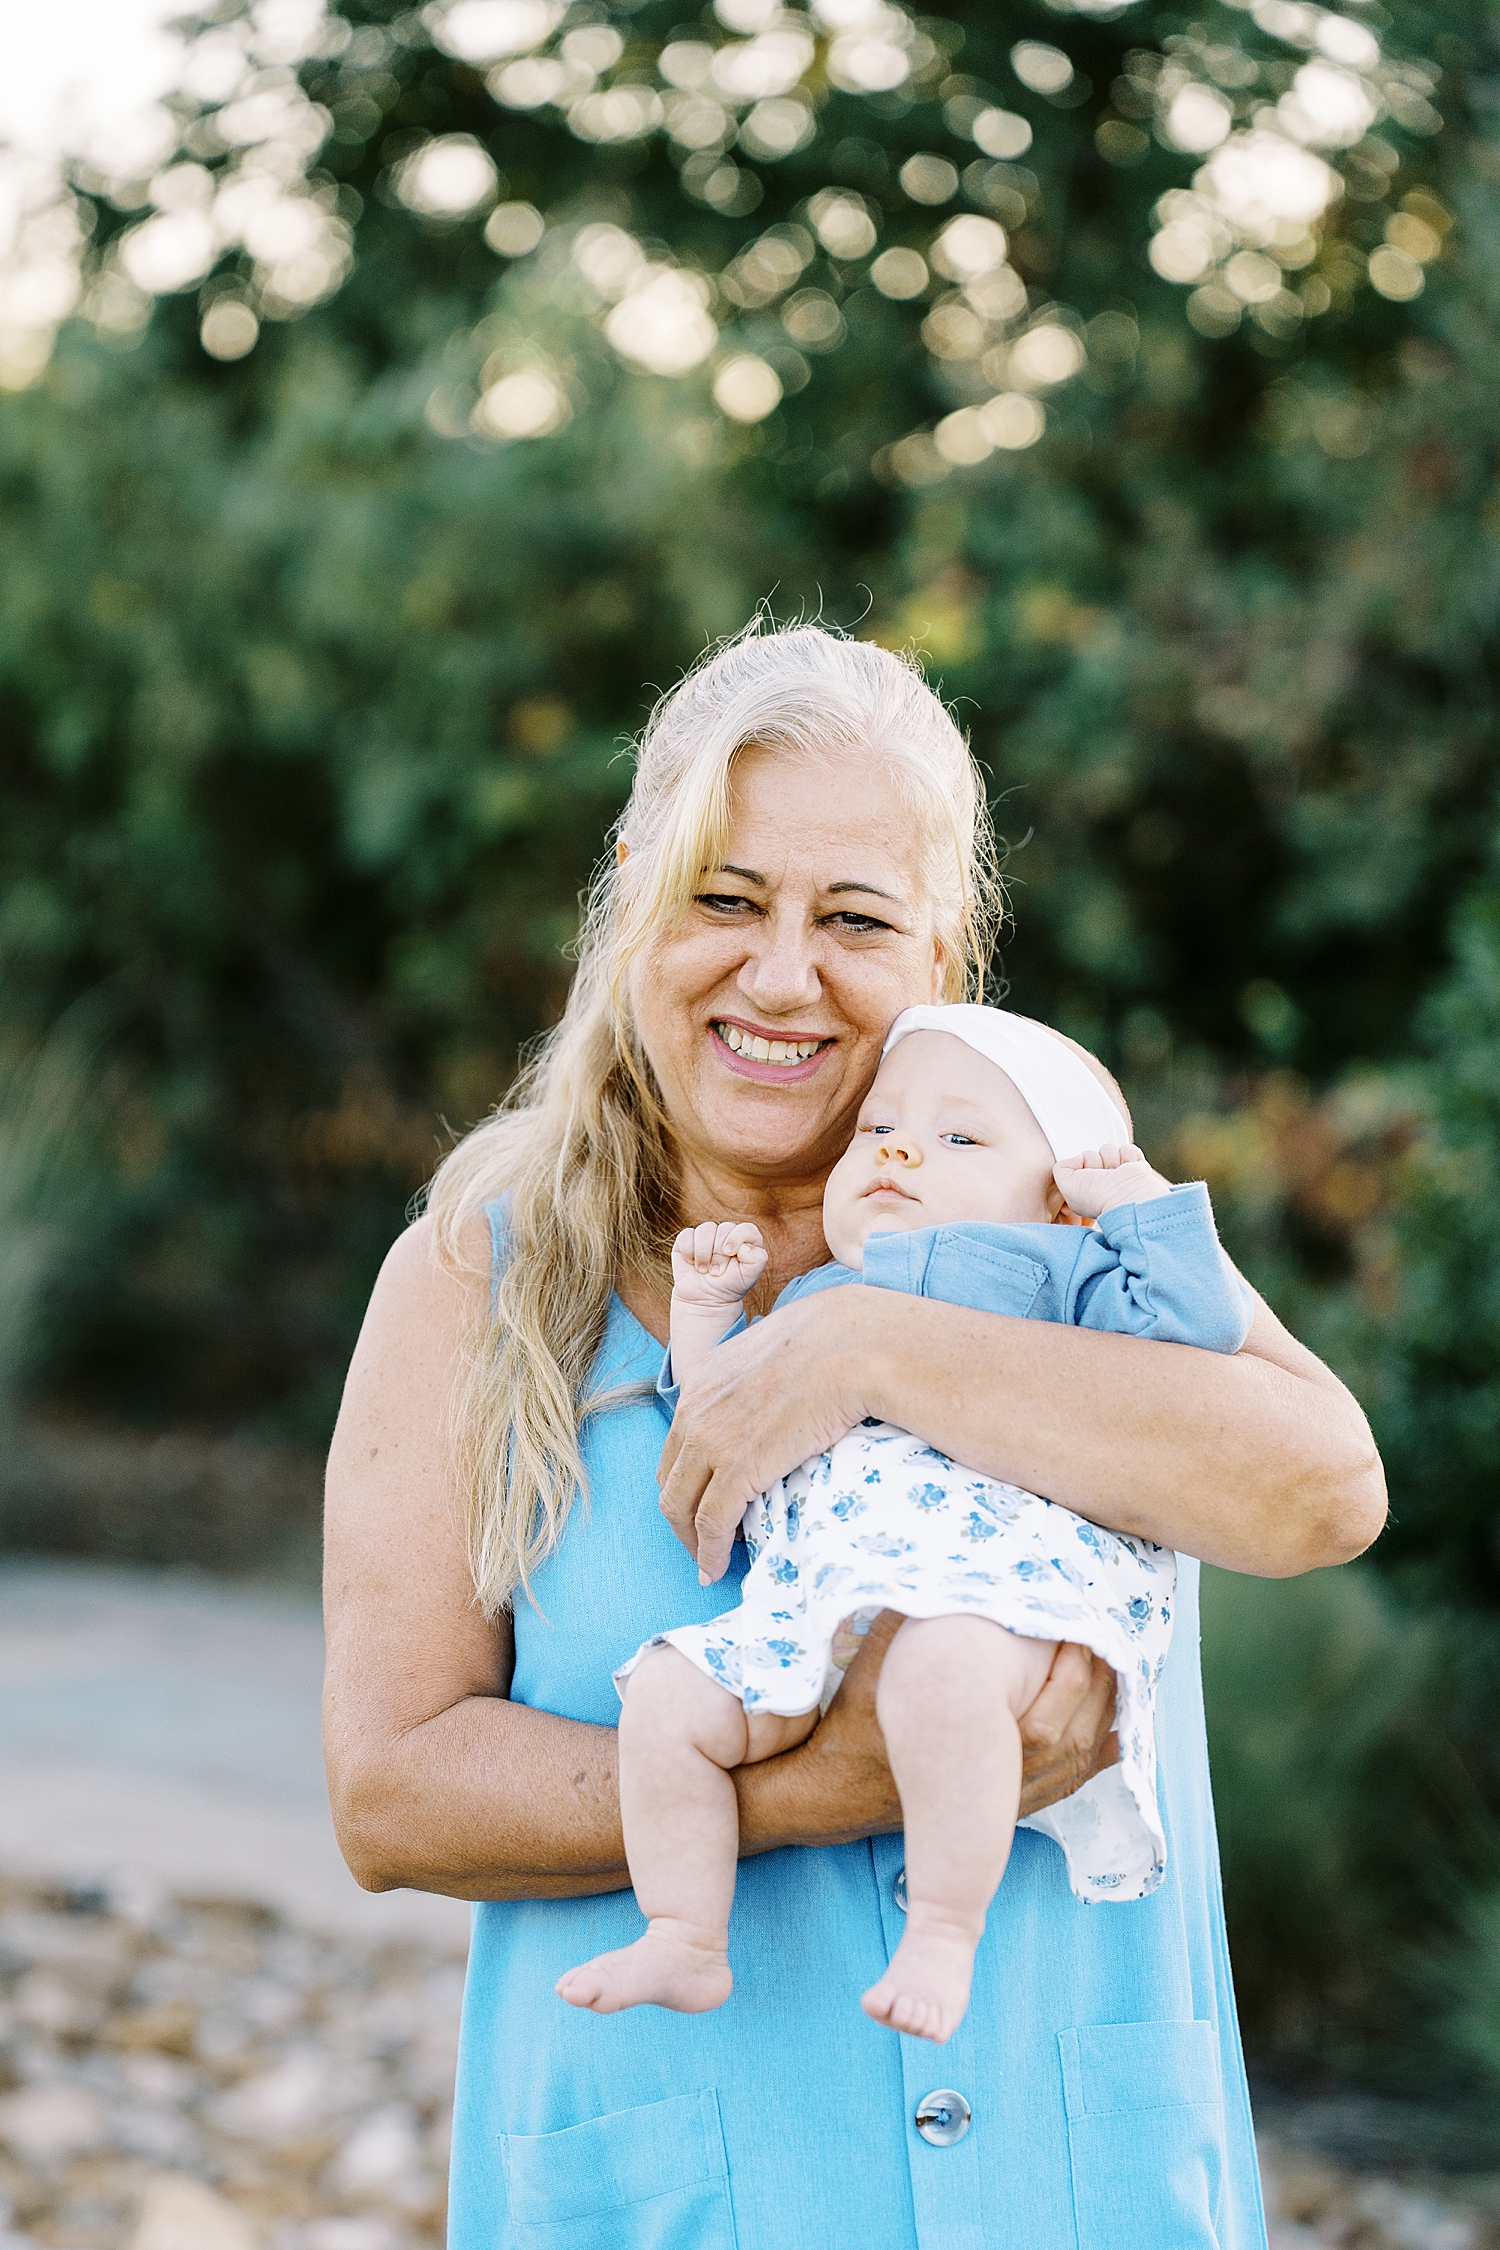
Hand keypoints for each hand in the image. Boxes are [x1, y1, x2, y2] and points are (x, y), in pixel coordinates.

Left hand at [660, 1287, 868, 1582]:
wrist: (858, 1346)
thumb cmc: (839, 1340)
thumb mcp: (779, 1345)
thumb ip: (765, 1370)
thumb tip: (784, 1385)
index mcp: (703, 1377)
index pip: (679, 1439)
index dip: (688, 1475)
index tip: (704, 1498)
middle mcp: (696, 1407)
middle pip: (671, 1476)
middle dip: (682, 1512)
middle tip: (701, 1539)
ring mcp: (713, 1439)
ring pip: (681, 1505)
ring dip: (692, 1540)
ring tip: (707, 1562)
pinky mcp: (739, 1468)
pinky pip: (712, 1523)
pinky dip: (709, 1553)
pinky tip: (715, 1569)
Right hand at [670, 1220, 768, 1309]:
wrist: (705, 1300)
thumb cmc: (730, 1286)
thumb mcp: (750, 1277)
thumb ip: (757, 1258)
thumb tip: (744, 1246)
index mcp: (745, 1240)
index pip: (746, 1228)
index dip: (737, 1238)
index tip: (730, 1254)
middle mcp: (727, 1234)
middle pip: (724, 1229)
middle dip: (719, 1254)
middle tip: (717, 1272)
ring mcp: (706, 1235)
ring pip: (705, 1230)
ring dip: (703, 1253)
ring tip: (704, 1270)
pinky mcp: (687, 1240)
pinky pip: (686, 1235)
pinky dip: (689, 1252)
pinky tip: (692, 1263)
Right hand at [737, 1620, 1118, 1851]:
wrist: (833, 1790)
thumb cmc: (855, 1722)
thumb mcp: (873, 1663)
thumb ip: (903, 1618)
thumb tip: (934, 1567)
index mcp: (969, 1745)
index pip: (1043, 1720)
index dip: (1072, 1678)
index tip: (1082, 1635)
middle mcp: (995, 1780)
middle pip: (1069, 1738)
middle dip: (1098, 1690)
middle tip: (1111, 1643)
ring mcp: (1003, 1798)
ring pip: (1073, 1762)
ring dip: (1102, 1718)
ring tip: (1117, 1672)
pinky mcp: (1005, 1807)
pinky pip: (1066, 1784)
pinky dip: (1095, 1758)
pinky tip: (1114, 1734)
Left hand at [1053, 1145, 1173, 1221]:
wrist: (1125, 1196)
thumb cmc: (1095, 1195)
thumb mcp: (1066, 1184)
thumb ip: (1061, 1168)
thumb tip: (1079, 1158)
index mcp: (1087, 1188)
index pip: (1079, 1161)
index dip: (1081, 1165)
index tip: (1085, 1177)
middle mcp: (1103, 1182)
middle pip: (1093, 1154)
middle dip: (1096, 1160)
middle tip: (1102, 1175)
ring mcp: (1120, 1174)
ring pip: (1109, 1149)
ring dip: (1111, 1158)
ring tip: (1115, 1173)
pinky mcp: (1136, 1167)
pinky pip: (1128, 1148)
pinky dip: (1128, 1156)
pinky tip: (1128, 1168)